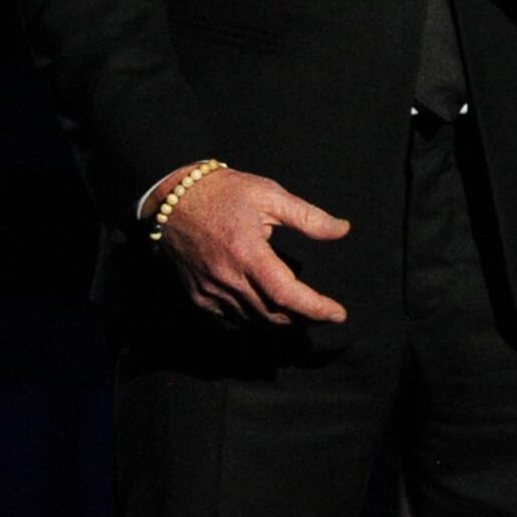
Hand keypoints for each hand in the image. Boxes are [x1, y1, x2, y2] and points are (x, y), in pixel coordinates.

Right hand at [151, 165, 351, 326]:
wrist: (174, 200)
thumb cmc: (225, 194)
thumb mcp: (271, 195)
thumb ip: (309, 217)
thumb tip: (343, 230)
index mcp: (247, 253)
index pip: (286, 294)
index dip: (315, 308)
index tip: (338, 314)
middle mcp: (227, 278)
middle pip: (272, 314)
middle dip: (303, 319)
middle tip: (325, 314)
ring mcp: (209, 291)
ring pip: (252, 321)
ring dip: (280, 322)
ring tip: (303, 313)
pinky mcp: (198, 296)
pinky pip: (230, 319)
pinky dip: (253, 319)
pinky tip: (269, 310)